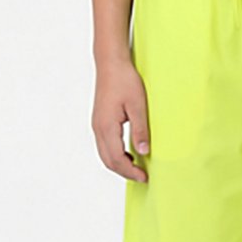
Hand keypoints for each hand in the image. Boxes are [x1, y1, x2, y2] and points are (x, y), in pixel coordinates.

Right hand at [92, 53, 149, 181]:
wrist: (111, 64)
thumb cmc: (124, 80)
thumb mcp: (138, 105)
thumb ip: (140, 130)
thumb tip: (143, 152)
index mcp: (107, 127)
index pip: (117, 159)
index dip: (130, 171)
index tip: (144, 176)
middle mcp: (98, 128)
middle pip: (108, 160)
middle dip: (124, 172)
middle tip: (141, 176)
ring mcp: (97, 125)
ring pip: (104, 154)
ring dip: (119, 164)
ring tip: (136, 166)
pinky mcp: (99, 121)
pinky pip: (104, 145)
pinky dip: (115, 154)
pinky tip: (128, 152)